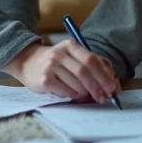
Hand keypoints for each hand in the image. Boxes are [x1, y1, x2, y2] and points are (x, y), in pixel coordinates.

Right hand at [0, 41, 120, 103]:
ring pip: (76, 82)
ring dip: (86, 92)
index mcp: (71, 46)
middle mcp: (60, 53)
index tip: (114, 87)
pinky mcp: (44, 79)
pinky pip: (65, 91)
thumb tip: (113, 81)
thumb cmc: (56, 63)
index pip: (93, 59)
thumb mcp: (73, 57)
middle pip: (85, 71)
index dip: (105, 75)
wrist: (27, 62)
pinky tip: (75, 95)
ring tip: (89, 96)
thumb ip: (94, 65)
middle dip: (98, 86)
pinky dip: (74, 95)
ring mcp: (51, 66)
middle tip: (105, 97)